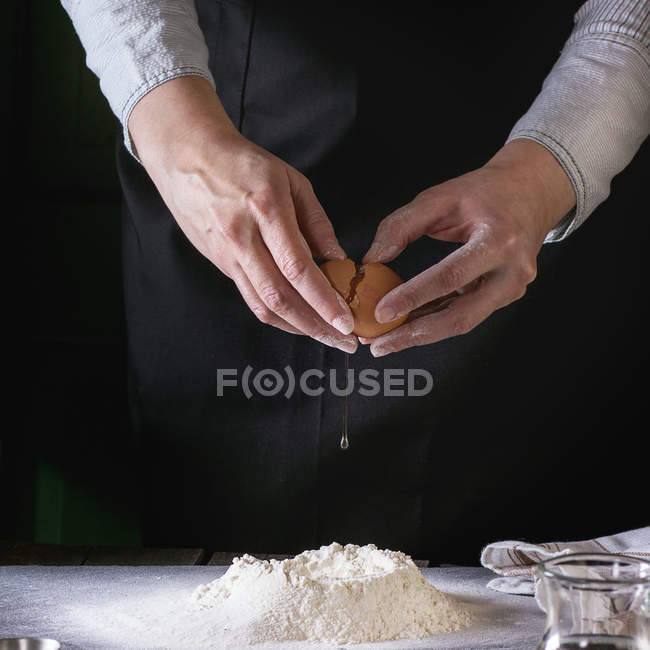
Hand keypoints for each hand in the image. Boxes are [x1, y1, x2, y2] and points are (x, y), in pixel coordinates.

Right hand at [128, 76, 356, 352]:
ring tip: (326, 337)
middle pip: (280, 296)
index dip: (323, 300)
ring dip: (298, 328)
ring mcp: (228, 254)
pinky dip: (277, 316)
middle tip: (345, 341)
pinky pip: (250, 298)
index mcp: (266, 209)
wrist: (188, 158)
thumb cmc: (244, 163)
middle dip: (316, 325)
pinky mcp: (220, 264)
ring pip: (263, 304)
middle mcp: (243, 237)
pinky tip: (298, 322)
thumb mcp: (292, 180)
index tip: (346, 321)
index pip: (298, 267)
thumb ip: (317, 223)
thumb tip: (340, 260)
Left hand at [361, 139, 575, 355]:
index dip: (413, 297)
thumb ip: (401, 225)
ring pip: (462, 322)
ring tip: (387, 340)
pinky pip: (466, 314)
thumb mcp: (440, 197)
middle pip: (460, 316)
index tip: (382, 311)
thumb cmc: (486, 191)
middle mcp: (512, 271)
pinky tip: (408, 326)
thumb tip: (373, 259)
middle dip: (415, 334)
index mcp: (499, 240)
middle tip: (380, 345)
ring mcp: (512, 288)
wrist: (530, 191)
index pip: (450, 276)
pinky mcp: (505, 295)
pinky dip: (435, 321)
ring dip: (422, 333)